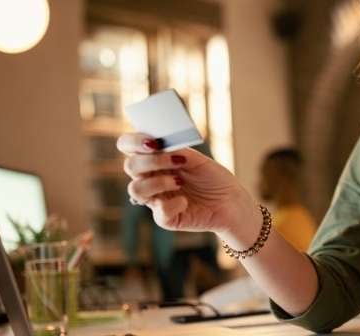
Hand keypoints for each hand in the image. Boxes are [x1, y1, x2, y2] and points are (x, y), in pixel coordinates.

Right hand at [117, 133, 257, 236]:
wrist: (231, 202)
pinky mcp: (165, 218)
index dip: (133, 141)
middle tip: (176, 160)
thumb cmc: (213, 178)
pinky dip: (173, 204)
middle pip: (130, 166)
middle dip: (151, 161)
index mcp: (155, 159)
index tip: (152, 141)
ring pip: (135, 189)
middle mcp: (150, 178)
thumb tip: (160, 141)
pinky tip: (186, 202)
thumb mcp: (197, 159)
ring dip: (158, 182)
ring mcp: (155, 198)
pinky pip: (158, 211)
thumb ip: (177, 149)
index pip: (128, 145)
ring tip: (180, 182)